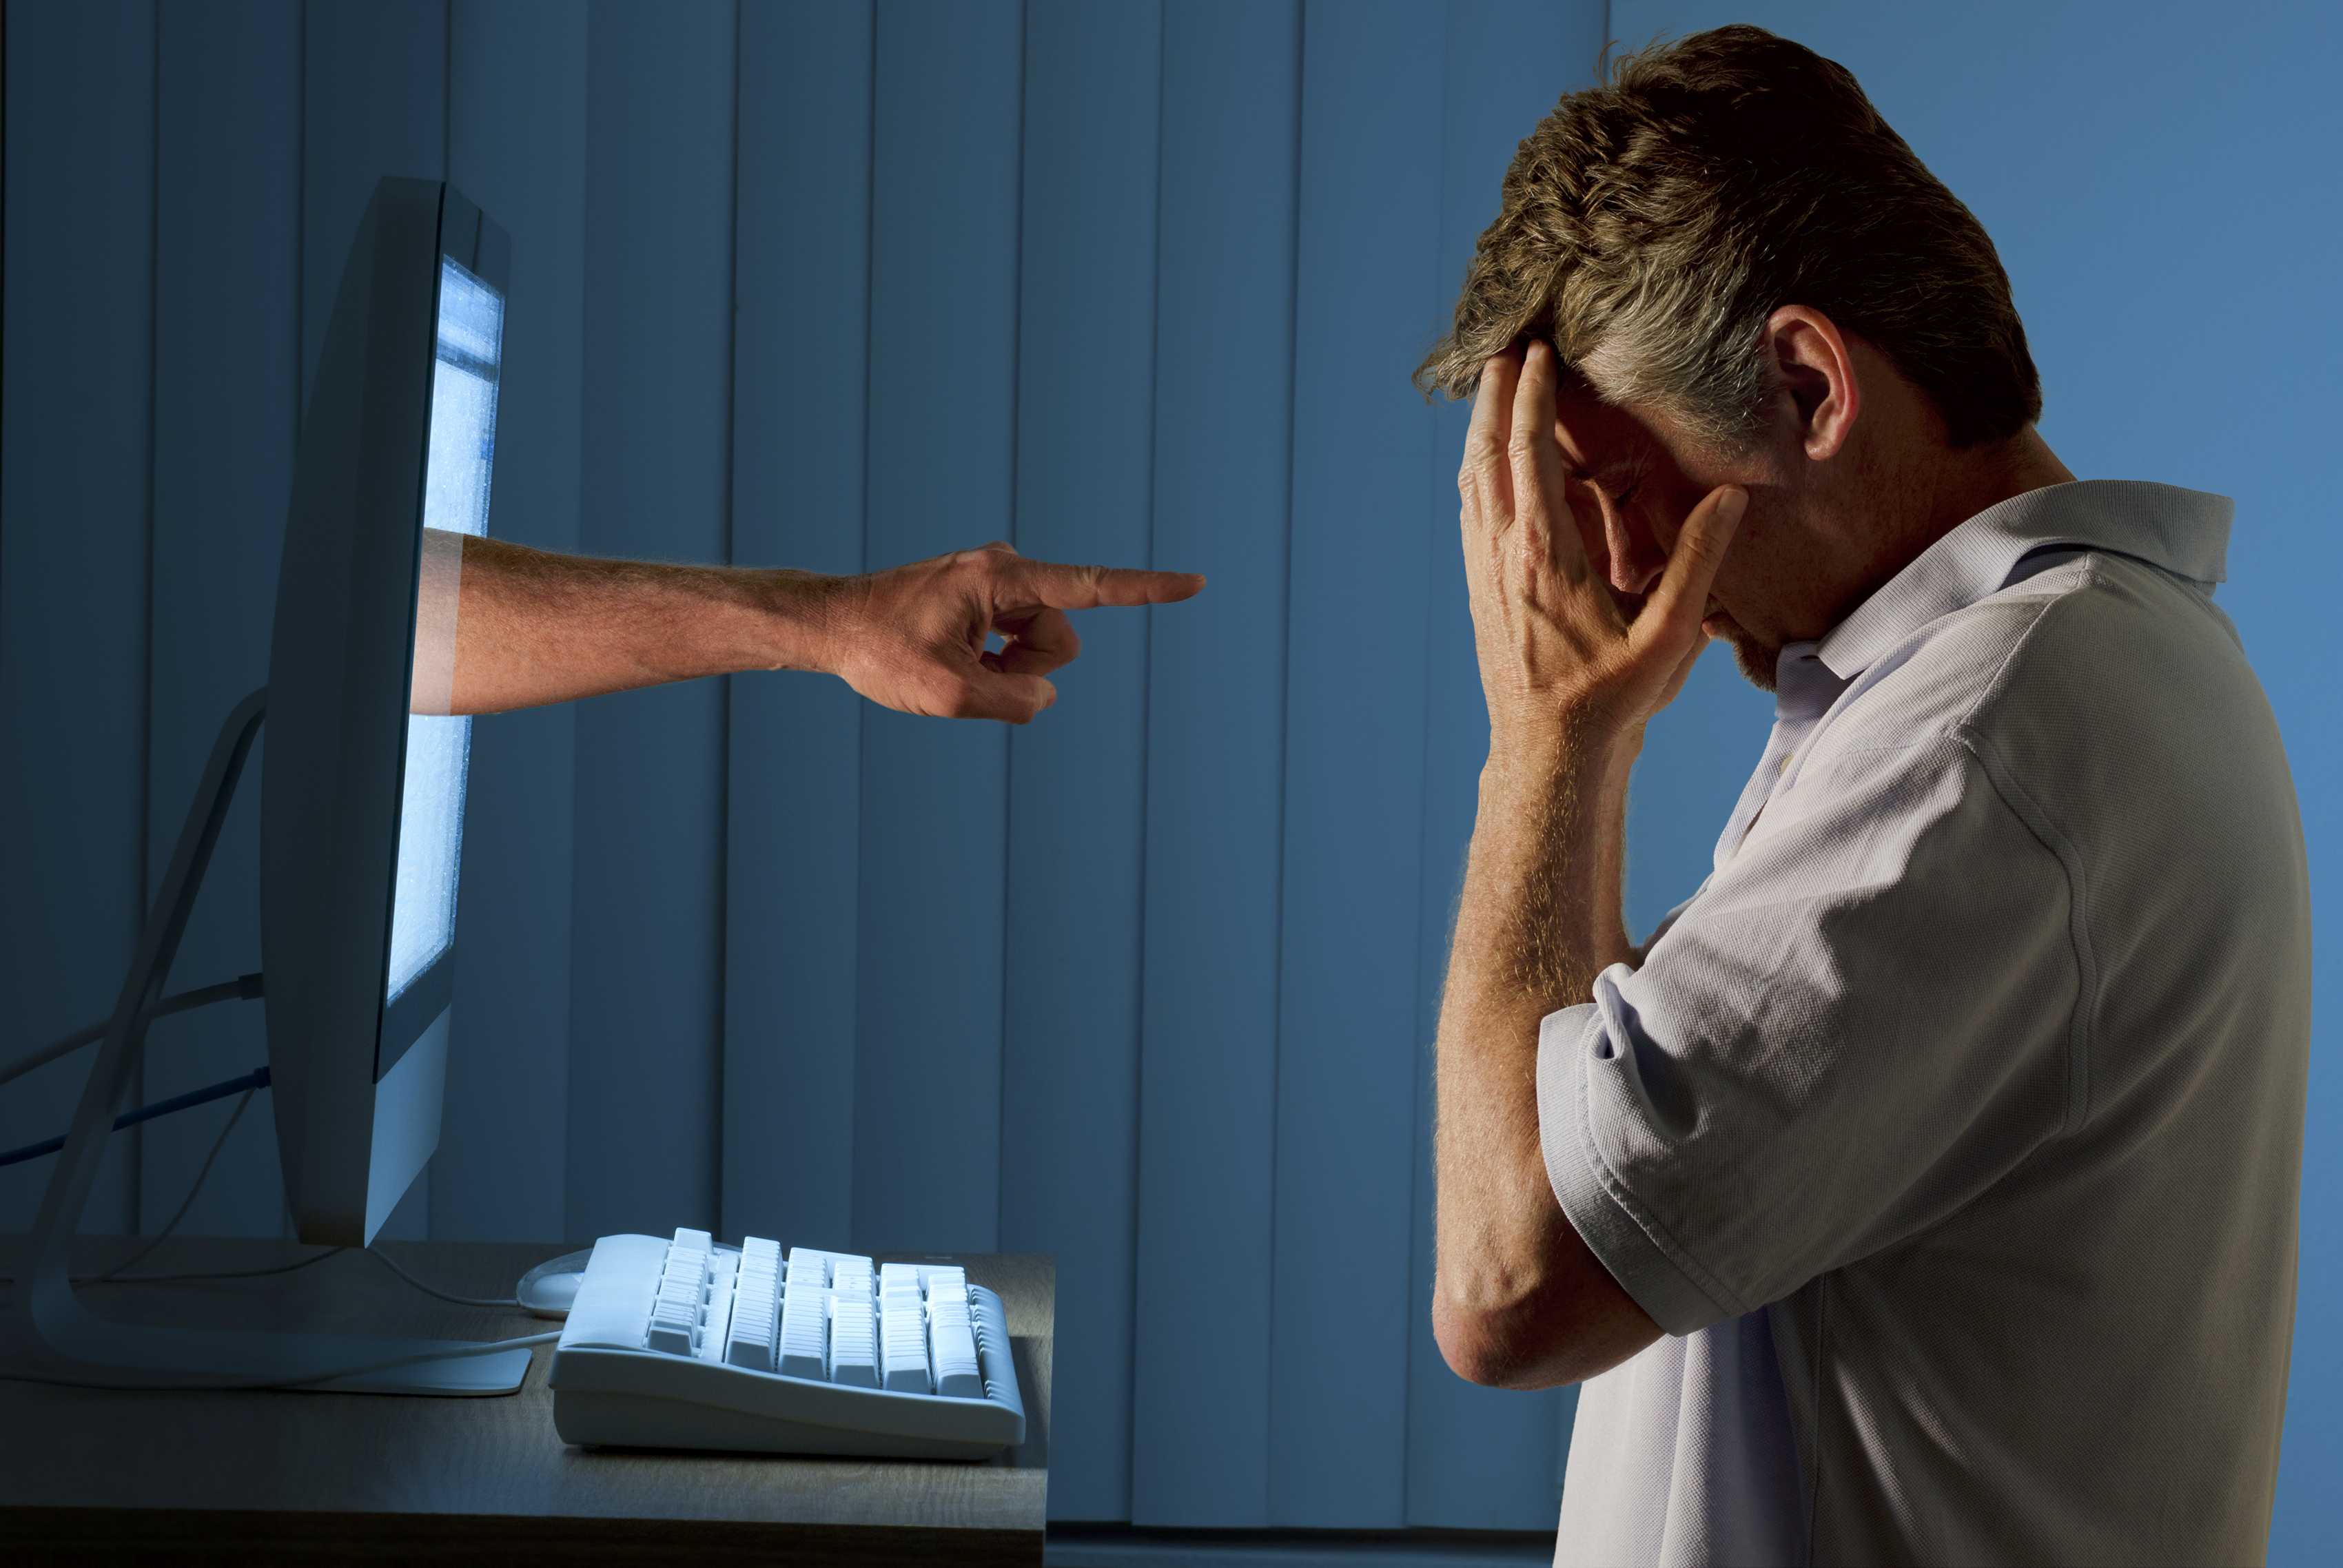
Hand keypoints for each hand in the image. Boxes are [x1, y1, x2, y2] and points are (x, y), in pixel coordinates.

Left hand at [821, 542, 1203, 722]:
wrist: (831, 624)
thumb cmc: (879, 652)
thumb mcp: (947, 694)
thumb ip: (1016, 702)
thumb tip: (1044, 693)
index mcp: (999, 577)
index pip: (1091, 586)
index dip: (1148, 589)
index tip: (1196, 582)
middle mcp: (1005, 569)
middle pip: (1061, 637)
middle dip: (1028, 669)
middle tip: (970, 674)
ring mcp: (997, 582)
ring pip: (1041, 646)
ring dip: (1007, 670)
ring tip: (957, 667)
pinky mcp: (987, 598)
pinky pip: (1016, 642)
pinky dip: (994, 663)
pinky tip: (955, 659)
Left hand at [1460, 342, 1744, 755]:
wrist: (1548, 754)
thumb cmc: (1611, 701)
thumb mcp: (1669, 636)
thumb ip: (1699, 562)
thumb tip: (1731, 497)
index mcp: (1544, 555)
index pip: (1529, 453)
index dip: (1532, 396)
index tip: (1538, 351)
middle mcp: (1503, 556)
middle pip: (1487, 455)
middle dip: (1495, 396)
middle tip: (1505, 347)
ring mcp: (1485, 573)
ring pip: (1472, 483)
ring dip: (1482, 430)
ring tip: (1493, 387)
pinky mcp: (1480, 591)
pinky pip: (1473, 514)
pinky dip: (1479, 474)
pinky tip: (1487, 464)